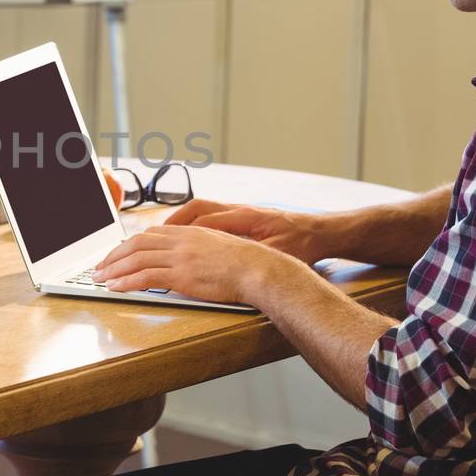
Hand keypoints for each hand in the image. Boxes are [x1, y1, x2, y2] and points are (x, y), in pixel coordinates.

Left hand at [92, 224, 307, 309]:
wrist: (259, 268)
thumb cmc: (246, 263)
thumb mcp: (218, 246)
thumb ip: (198, 248)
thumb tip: (186, 259)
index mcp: (188, 232)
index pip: (149, 234)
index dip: (128, 244)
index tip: (117, 253)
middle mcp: (181, 241)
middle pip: (136, 244)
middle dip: (114, 256)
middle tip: (100, 267)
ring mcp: (180, 257)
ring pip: (136, 259)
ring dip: (114, 269)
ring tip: (100, 278)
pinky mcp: (182, 275)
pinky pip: (146, 277)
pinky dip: (126, 282)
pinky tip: (116, 288)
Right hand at [163, 198, 331, 264]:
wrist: (321, 233)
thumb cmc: (303, 243)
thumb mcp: (281, 254)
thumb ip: (256, 258)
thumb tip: (235, 267)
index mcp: (246, 218)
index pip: (207, 220)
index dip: (183, 231)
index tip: (167, 243)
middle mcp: (239, 210)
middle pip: (197, 208)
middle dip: (173, 222)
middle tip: (154, 238)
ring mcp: (239, 212)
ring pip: (201, 210)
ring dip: (180, 221)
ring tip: (162, 236)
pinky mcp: (242, 218)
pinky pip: (209, 215)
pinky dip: (192, 223)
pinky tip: (183, 236)